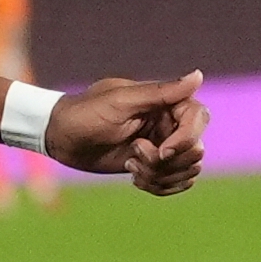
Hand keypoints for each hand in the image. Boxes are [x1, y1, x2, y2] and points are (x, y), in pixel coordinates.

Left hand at [47, 72, 208, 196]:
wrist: (60, 138)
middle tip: (134, 154)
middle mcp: (169, 124)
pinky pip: (175, 183)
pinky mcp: (153, 166)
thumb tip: (198, 75)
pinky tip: (134, 176)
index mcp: (166, 103)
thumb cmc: (85, 113)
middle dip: (167, 161)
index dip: (186, 139)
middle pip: (196, 150)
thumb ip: (160, 92)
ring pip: (187, 170)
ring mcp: (163, 146)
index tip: (162, 152)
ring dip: (159, 175)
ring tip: (130, 164)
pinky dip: (158, 186)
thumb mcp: (120, 101)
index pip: (199, 119)